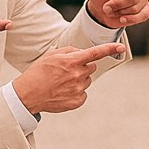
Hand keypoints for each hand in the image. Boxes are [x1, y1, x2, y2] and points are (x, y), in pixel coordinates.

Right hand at [13, 43, 127, 115]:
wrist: (28, 94)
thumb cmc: (38, 72)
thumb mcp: (51, 55)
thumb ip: (69, 51)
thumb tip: (81, 53)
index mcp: (72, 61)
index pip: (95, 53)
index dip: (110, 49)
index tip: (121, 46)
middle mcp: (77, 75)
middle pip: (91, 68)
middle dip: (82, 67)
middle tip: (66, 72)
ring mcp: (78, 89)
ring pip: (87, 81)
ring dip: (78, 80)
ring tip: (61, 83)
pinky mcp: (77, 101)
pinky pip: (83, 94)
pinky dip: (76, 93)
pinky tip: (63, 92)